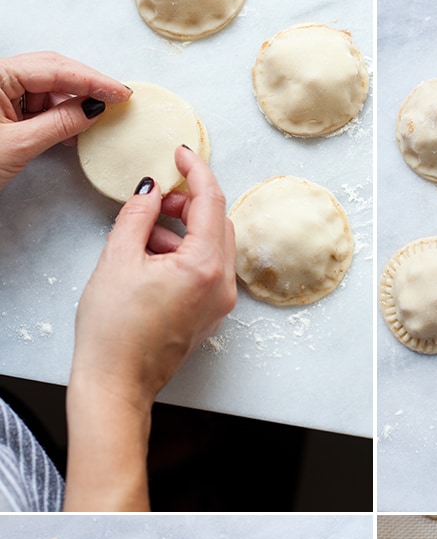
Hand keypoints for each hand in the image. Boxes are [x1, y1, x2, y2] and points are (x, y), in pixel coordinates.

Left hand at [0, 52, 130, 190]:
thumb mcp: (19, 145)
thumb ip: (60, 123)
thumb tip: (95, 107)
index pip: (54, 69)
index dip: (92, 79)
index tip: (120, 92)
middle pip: (52, 72)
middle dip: (85, 85)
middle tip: (118, 99)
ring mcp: (0, 95)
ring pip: (46, 89)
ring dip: (72, 103)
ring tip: (98, 117)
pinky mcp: (3, 112)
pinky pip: (37, 106)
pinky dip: (57, 116)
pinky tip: (75, 128)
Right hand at [66, 148, 236, 509]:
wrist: (115, 384)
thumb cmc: (113, 330)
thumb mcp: (117, 259)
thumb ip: (138, 215)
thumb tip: (151, 190)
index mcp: (204, 267)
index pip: (211, 201)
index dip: (196, 171)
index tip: (181, 154)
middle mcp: (221, 285)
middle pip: (218, 223)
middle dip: (190, 203)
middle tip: (159, 199)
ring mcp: (219, 304)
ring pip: (213, 247)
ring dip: (184, 231)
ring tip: (143, 236)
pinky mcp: (209, 316)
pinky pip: (207, 271)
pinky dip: (185, 255)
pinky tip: (151, 260)